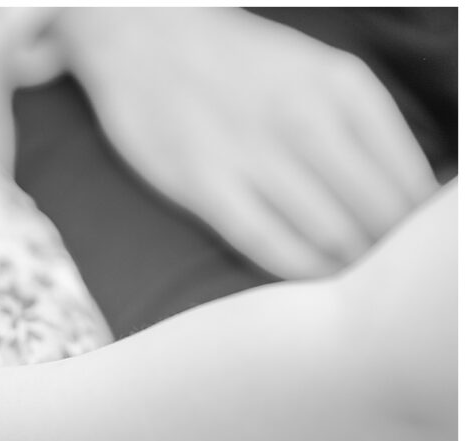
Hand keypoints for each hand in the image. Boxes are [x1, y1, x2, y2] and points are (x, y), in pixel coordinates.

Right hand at [57, 8, 437, 278]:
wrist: (142, 35)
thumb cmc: (232, 61)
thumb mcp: (314, 71)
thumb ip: (358, 125)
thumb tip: (404, 190)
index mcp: (345, 86)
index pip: (411, 180)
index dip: (417, 231)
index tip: (409, 254)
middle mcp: (308, 118)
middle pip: (377, 215)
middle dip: (386, 257)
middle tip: (379, 279)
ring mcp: (255, 153)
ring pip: (331, 234)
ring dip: (347, 269)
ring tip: (347, 286)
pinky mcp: (206, 184)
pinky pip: (268, 244)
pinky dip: (297, 270)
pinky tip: (307, 277)